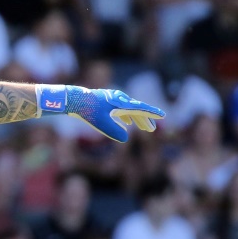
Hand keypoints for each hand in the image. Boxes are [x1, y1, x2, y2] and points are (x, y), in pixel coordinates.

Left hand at [35, 85, 164, 142]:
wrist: (74, 100)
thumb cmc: (88, 111)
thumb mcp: (101, 123)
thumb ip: (114, 131)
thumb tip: (125, 139)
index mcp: (121, 103)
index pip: (140, 108)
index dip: (151, 113)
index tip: (163, 115)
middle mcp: (119, 99)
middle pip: (136, 110)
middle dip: (145, 119)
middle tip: (152, 129)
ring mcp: (113, 99)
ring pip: (129, 110)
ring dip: (137, 118)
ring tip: (144, 127)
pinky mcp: (107, 101)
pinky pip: (122, 109)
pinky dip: (127, 116)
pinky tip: (127, 122)